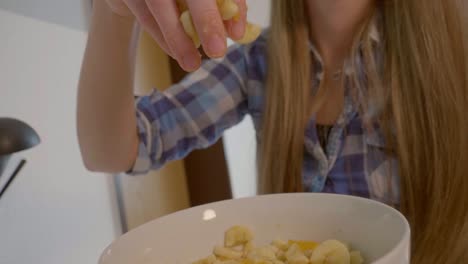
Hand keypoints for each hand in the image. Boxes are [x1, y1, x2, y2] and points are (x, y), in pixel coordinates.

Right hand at [104, 0, 246, 71]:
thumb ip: (222, 5)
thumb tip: (236, 32)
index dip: (233, 5)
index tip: (237, 35)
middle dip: (206, 19)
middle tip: (217, 51)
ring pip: (159, 4)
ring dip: (177, 38)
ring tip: (192, 63)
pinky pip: (144, 15)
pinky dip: (161, 36)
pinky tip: (176, 52)